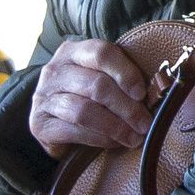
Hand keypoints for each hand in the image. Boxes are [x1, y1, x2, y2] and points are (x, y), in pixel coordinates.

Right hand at [27, 38, 148, 159]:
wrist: (50, 121)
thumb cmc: (84, 96)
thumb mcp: (98, 77)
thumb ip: (118, 77)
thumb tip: (155, 90)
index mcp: (72, 51)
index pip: (101, 53)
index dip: (125, 72)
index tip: (142, 93)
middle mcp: (54, 71)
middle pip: (96, 85)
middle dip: (126, 107)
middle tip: (145, 123)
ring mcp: (44, 97)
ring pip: (85, 110)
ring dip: (115, 126)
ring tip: (134, 136)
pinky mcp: (39, 124)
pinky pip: (74, 131)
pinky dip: (99, 138)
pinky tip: (114, 143)